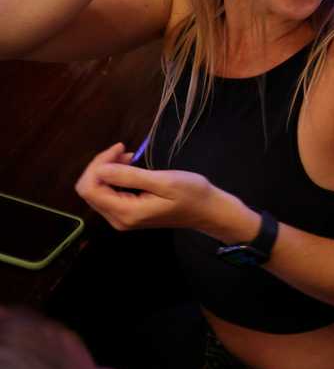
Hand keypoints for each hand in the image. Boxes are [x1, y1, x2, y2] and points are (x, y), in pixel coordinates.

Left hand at [75, 142, 223, 231]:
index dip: (98, 165)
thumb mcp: (164, 182)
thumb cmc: (191, 194)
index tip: (120, 148)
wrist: (208, 210)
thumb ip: (130, 177)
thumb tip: (101, 169)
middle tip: (124, 150)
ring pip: (97, 192)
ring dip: (108, 170)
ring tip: (129, 156)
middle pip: (90, 191)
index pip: (90, 189)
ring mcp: (122, 219)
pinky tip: (129, 167)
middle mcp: (119, 219)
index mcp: (126, 212)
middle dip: (101, 166)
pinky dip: (114, 178)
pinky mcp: (128, 214)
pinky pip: (108, 195)